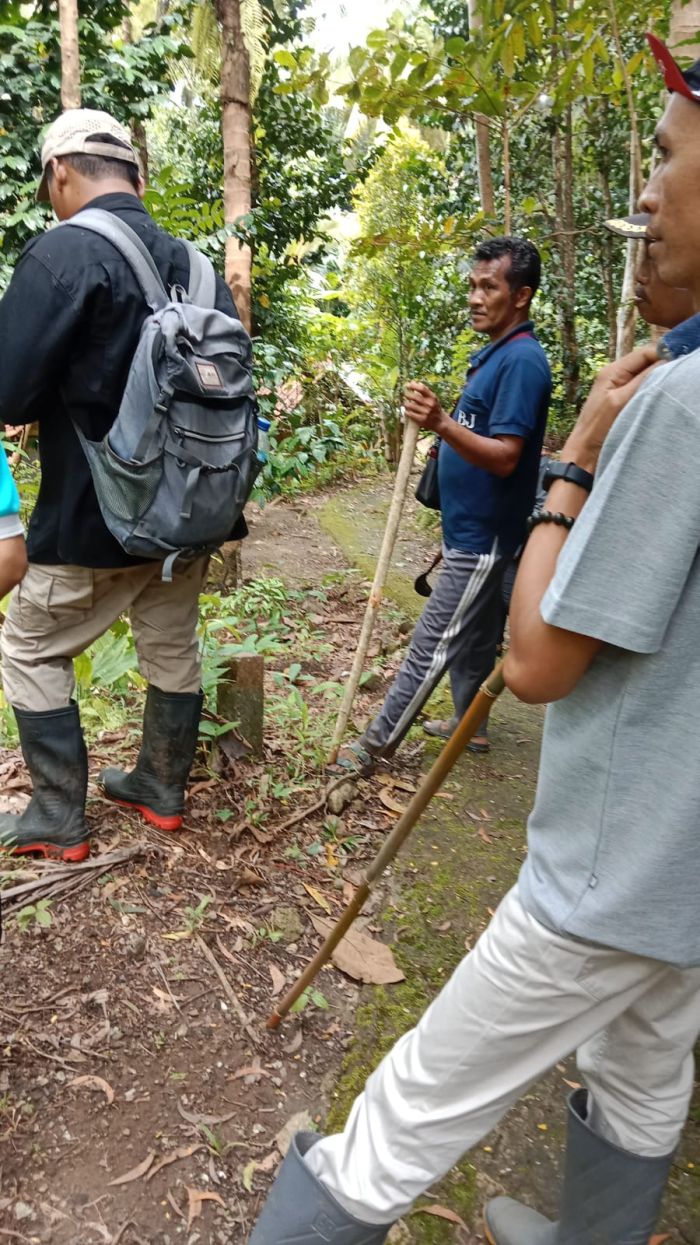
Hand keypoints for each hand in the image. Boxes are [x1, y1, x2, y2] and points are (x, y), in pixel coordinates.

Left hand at [403, 381, 445, 431]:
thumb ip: (424, 390)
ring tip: (405, 403)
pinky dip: (406, 411)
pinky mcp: (422, 419)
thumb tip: (413, 382)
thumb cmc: (434, 407)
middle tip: (404, 394)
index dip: (413, 386)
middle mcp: (429, 404)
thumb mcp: (432, 398)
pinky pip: (410, 414)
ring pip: (410, 405)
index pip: (422, 389)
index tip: (407, 385)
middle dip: (407, 394)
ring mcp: (425, 412)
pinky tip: (406, 410)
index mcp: (432, 397)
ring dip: (405, 403)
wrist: (439, 421)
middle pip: (414, 397)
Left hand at [564, 343, 660, 472]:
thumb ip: (642, 380)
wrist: (584, 455)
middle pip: (646, 362)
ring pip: (646, 376)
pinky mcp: (623, 401)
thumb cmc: (596, 429)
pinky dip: (651, 391)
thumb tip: (665, 360)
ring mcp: (619, 388)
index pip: (645, 352)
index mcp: (613, 370)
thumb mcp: (619, 401)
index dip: (663, 354)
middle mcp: (616, 375)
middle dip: (661, 367)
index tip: (677, 365)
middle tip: (673, 379)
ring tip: (666, 390)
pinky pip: (642, 389)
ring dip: (657, 380)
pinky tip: (656, 399)